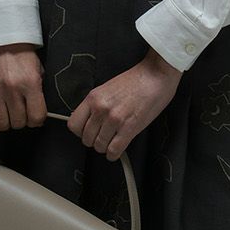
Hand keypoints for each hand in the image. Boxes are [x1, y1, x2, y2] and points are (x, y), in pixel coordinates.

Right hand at [0, 42, 46, 133]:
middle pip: (19, 122)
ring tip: (10, 118)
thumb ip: (39, 90)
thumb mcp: (38, 69)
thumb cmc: (21, 52)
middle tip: (23, 115)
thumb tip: (38, 112)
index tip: (36, 118)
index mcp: (29, 83)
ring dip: (7, 124)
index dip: (38, 121)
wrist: (0, 38)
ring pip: (2, 122)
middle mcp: (12, 89)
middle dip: (23, 122)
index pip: (36, 116)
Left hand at [68, 48, 182, 160]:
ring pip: (99, 146)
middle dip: (94, 141)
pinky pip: (114, 150)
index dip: (80, 132)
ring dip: (105, 148)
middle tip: (103, 137)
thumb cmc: (135, 81)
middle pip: (86, 138)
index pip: (73, 124)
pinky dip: (114, 154)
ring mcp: (114, 119)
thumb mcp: (106, 89)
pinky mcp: (129, 128)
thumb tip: (90, 122)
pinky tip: (117, 150)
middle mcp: (100, 109)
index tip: (88, 131)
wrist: (156, 75)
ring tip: (112, 142)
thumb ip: (96, 105)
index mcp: (93, 98)